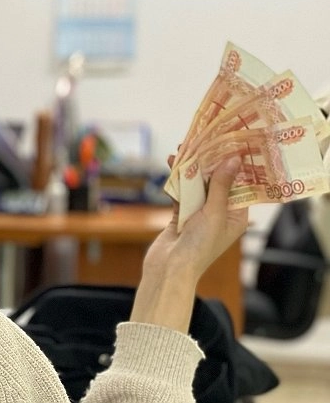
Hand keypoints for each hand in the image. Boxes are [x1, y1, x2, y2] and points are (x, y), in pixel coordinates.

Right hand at [130, 157, 247, 332]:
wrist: (169, 267)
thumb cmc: (199, 247)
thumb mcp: (214, 212)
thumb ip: (220, 185)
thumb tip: (233, 160)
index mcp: (236, 216)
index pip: (240, 185)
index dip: (236, 165)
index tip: (232, 144)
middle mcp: (219, 213)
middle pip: (217, 182)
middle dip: (209, 163)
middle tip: (203, 142)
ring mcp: (199, 214)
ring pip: (197, 185)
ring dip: (189, 169)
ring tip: (182, 150)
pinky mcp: (181, 215)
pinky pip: (181, 193)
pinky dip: (177, 181)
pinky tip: (172, 166)